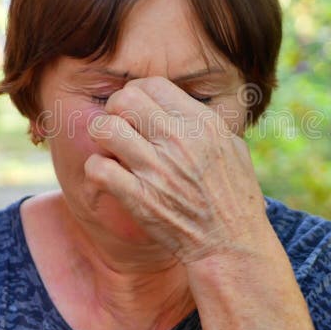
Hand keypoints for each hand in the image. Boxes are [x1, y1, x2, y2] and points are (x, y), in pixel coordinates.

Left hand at [84, 76, 268, 263]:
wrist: (231, 244)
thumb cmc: (233, 196)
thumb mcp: (232, 147)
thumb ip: (203, 121)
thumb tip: (177, 103)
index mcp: (201, 123)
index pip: (152, 85)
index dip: (138, 94)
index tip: (137, 112)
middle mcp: (178, 141)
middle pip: (124, 99)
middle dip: (115, 111)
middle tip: (120, 128)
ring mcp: (157, 169)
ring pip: (104, 129)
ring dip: (103, 138)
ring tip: (113, 151)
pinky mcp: (139, 198)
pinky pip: (97, 168)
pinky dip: (97, 170)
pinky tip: (109, 177)